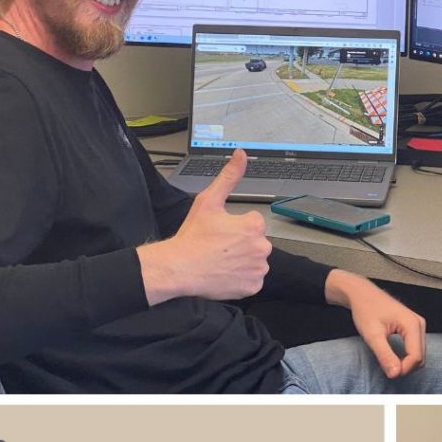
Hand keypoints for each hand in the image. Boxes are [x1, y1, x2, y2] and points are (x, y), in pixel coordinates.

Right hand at [138, 149, 271, 303]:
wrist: (179, 268)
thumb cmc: (193, 236)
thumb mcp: (208, 201)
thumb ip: (229, 176)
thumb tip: (241, 154)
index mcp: (254, 225)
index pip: (253, 223)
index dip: (235, 226)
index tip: (220, 232)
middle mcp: (262, 247)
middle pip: (256, 242)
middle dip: (241, 243)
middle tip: (219, 247)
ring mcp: (258, 269)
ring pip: (255, 261)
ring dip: (243, 260)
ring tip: (221, 260)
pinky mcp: (253, 286)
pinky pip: (252, 280)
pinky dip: (242, 278)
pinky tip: (226, 273)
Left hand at [325, 270, 425, 377]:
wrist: (362, 294)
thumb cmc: (366, 310)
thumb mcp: (373, 335)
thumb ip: (385, 355)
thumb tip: (395, 374)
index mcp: (412, 324)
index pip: (416, 357)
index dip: (403, 369)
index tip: (387, 371)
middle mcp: (419, 324)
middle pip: (420, 357)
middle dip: (405, 367)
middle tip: (386, 367)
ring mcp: (418, 325)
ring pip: (419, 354)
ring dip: (406, 363)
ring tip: (387, 361)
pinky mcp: (414, 327)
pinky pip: (415, 348)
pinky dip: (406, 357)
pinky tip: (392, 356)